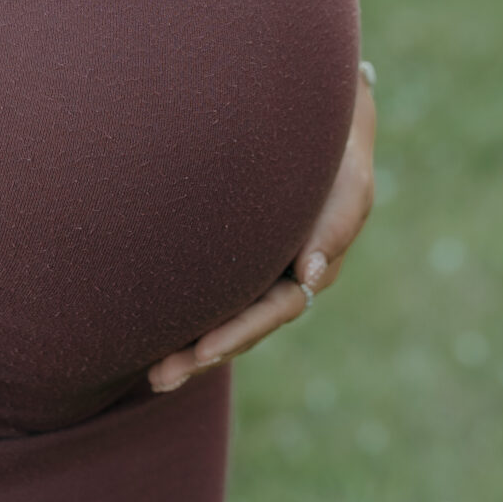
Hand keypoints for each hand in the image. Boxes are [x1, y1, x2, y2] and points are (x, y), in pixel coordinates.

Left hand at [148, 62, 377, 392]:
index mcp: (311, 269)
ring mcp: (257, 271)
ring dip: (190, 348)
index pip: (273, 311)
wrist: (319, 124)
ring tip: (152, 374)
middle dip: (203, 355)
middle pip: (242, 327)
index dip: (238, 332)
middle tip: (161, 377)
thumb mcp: (350, 187)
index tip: (203, 350)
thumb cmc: (337, 155)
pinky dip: (186, 316)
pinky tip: (153, 334)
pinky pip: (209, 293)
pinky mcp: (234, 255)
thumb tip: (310, 277)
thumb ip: (334, 230)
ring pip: (222, 317)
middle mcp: (281, 279)